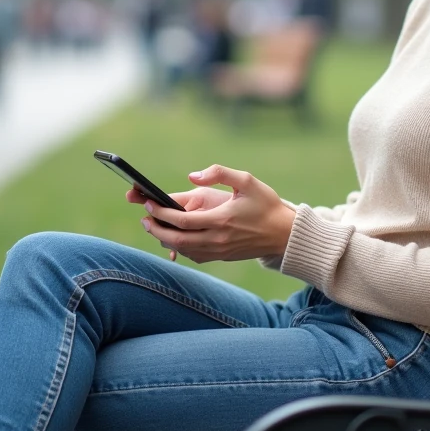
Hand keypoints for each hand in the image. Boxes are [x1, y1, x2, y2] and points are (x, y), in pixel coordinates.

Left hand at [139, 165, 296, 263]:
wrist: (285, 234)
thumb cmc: (266, 204)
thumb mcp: (247, 180)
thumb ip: (219, 173)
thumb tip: (192, 177)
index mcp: (221, 220)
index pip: (182, 220)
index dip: (161, 213)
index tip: (148, 203)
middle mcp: (217, 239)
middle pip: (176, 239)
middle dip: (156, 229)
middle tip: (144, 218)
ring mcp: (219, 251)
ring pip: (183, 250)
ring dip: (165, 239)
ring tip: (154, 226)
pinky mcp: (222, 257)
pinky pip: (194, 256)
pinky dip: (180, 248)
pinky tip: (174, 238)